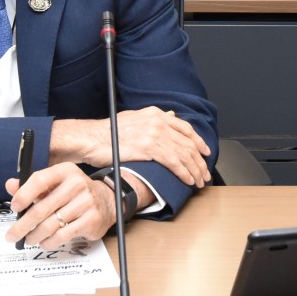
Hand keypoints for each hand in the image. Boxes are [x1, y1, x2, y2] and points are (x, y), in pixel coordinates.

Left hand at [3, 163, 120, 247]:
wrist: (106, 200)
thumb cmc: (74, 192)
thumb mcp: (56, 183)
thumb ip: (32, 185)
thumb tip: (10, 186)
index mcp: (65, 171)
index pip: (39, 180)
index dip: (24, 194)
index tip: (14, 207)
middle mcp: (76, 184)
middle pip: (42, 208)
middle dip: (23, 225)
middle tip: (12, 235)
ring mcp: (85, 203)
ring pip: (51, 225)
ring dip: (35, 236)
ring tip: (28, 239)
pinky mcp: (91, 220)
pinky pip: (63, 235)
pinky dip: (49, 241)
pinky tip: (44, 242)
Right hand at [59, 108, 212, 189]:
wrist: (91, 138)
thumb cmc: (108, 133)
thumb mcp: (133, 118)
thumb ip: (153, 119)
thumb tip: (170, 116)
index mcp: (155, 114)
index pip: (185, 128)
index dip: (198, 142)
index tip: (205, 152)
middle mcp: (157, 121)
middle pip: (187, 143)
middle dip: (199, 161)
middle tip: (205, 173)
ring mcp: (154, 134)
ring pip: (183, 154)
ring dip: (194, 170)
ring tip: (199, 181)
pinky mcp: (149, 148)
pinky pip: (174, 162)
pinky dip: (184, 173)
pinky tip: (188, 180)